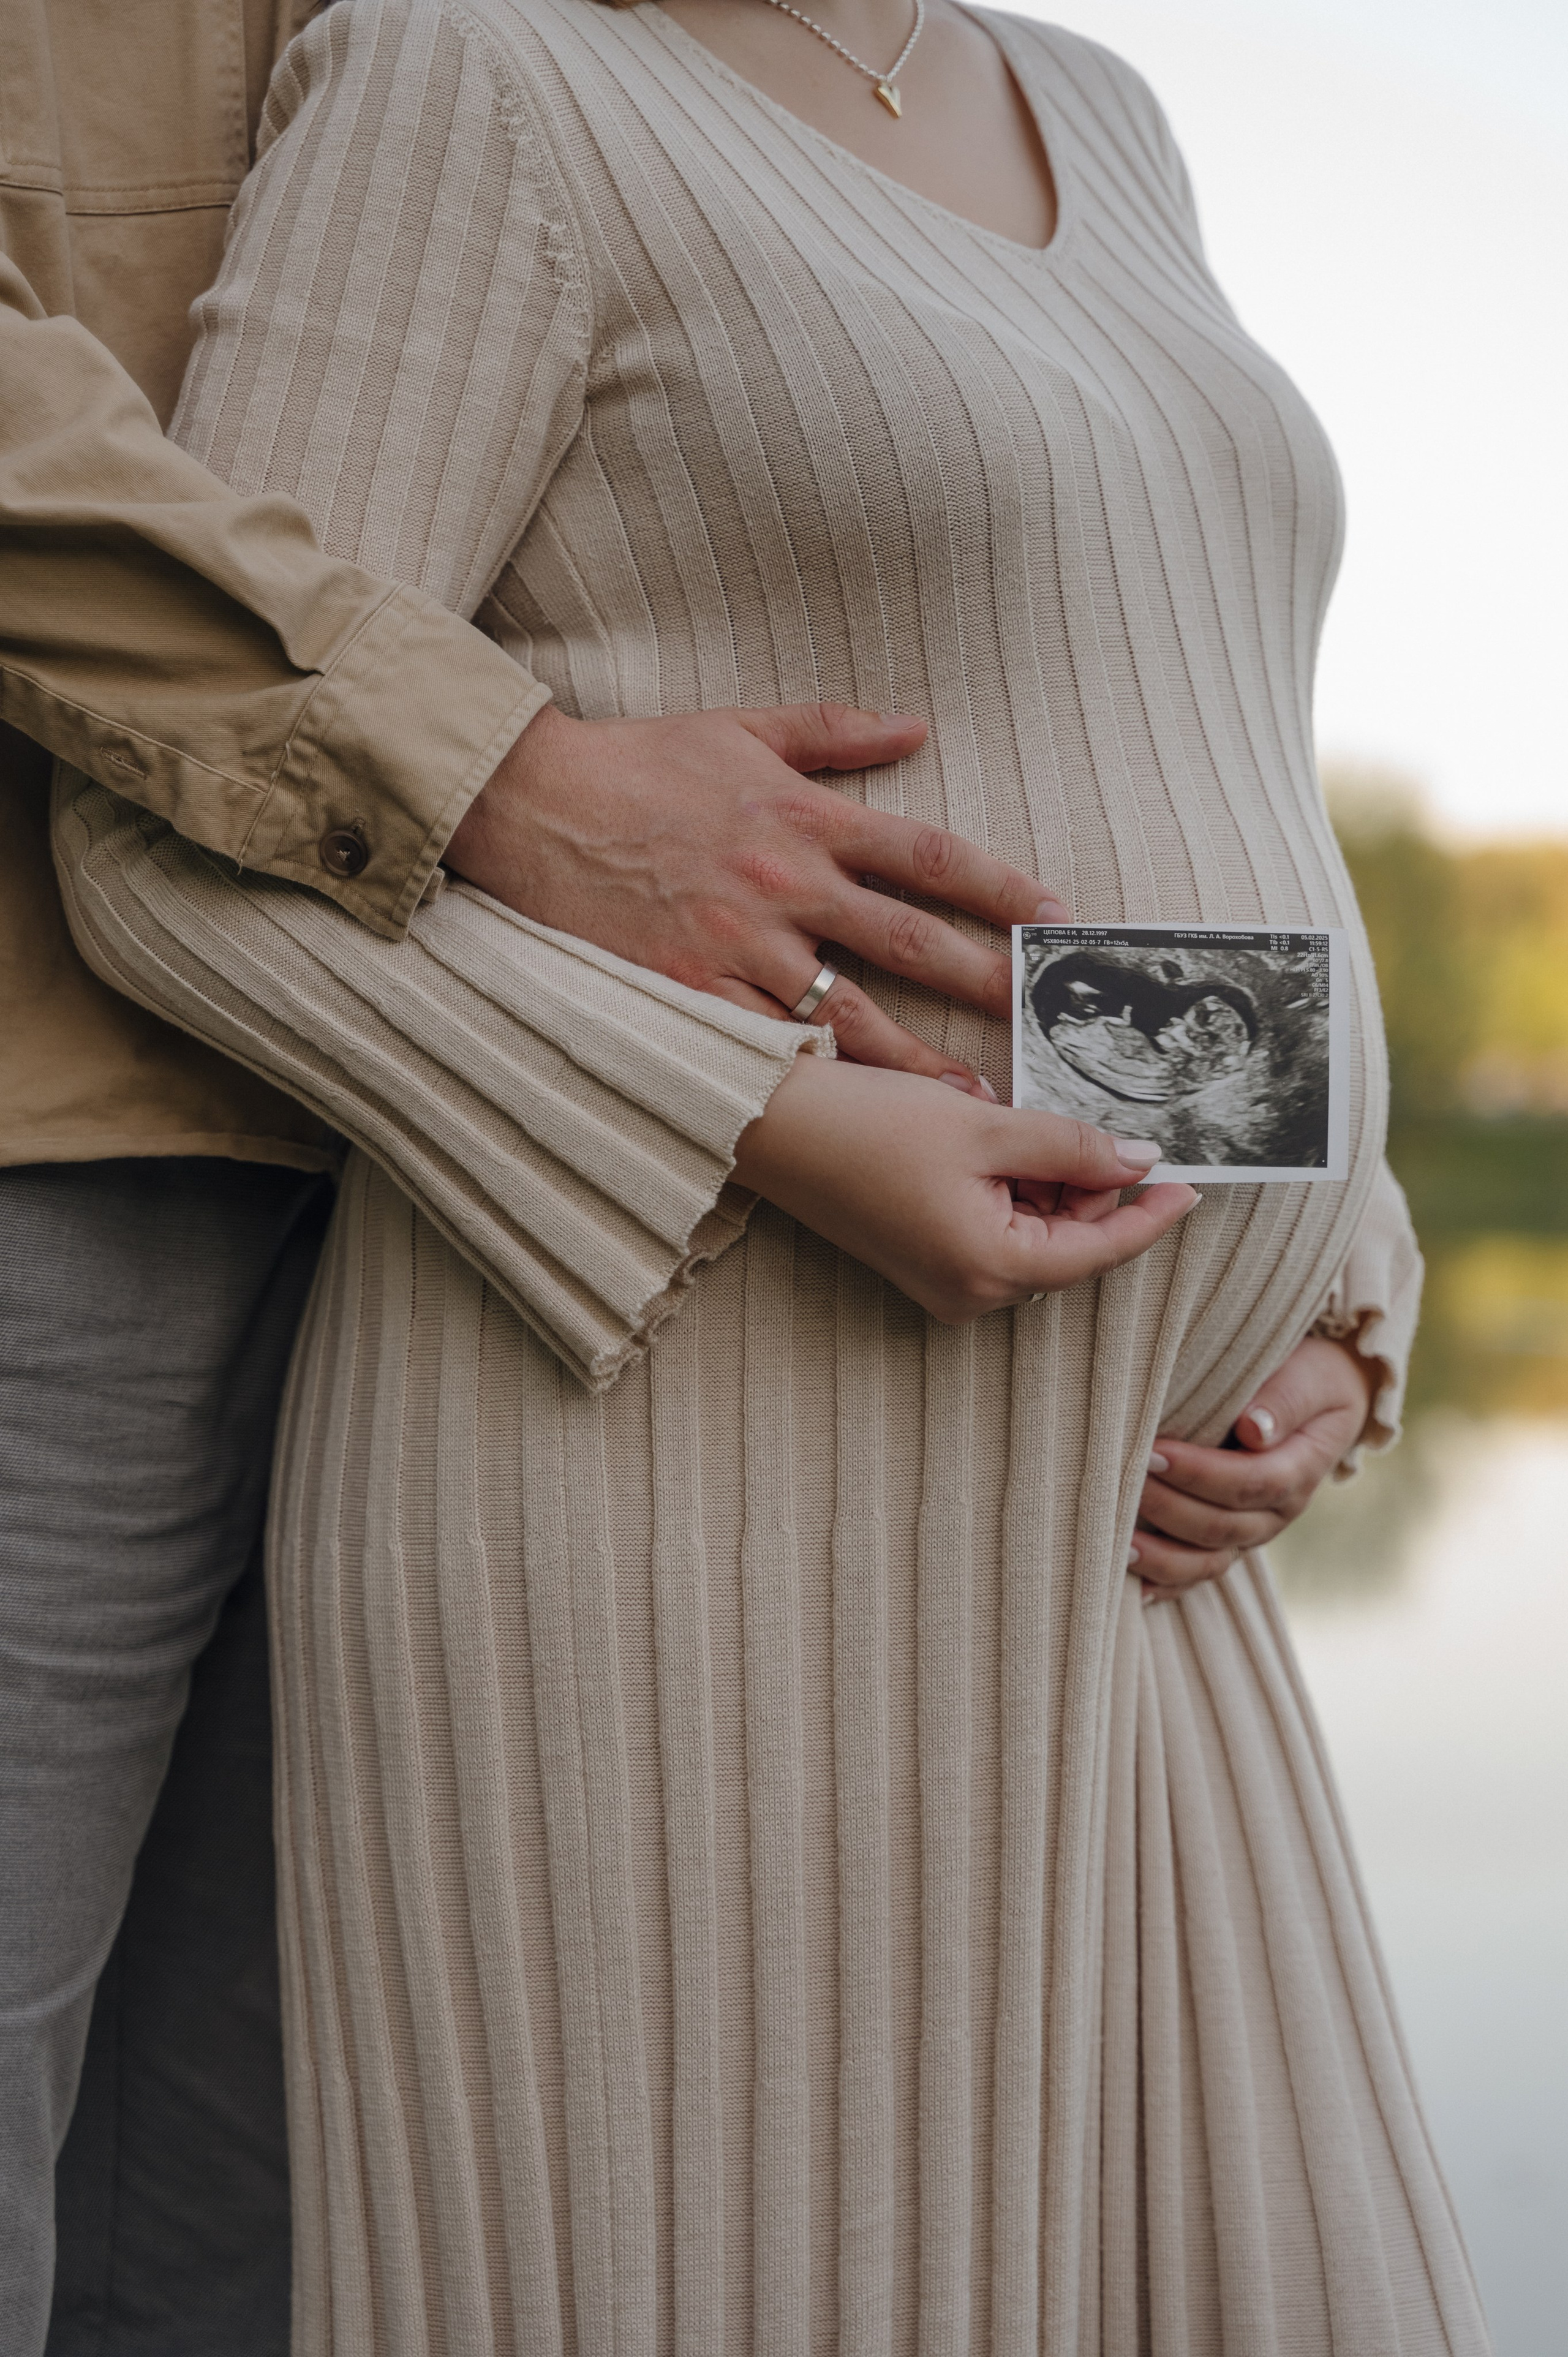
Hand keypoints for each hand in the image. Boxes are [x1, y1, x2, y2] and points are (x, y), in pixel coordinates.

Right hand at [445, 700, 1066, 1086]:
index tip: (1052, 916)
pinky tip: (864, 1114)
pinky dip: (821, 1077)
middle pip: (909, 938)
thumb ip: (833, 729)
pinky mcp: (691, 989)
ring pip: (849, 1012)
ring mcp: (739, 943)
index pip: (928, 855)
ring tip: (973, 1098)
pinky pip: (768, 1043)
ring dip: (916, 1059)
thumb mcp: (739, 726)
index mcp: (806, 815)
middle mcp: (785, 881)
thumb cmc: (635, 763)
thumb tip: (917, 726)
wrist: (530, 803)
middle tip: (1044, 1017)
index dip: (999, 888)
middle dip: (985, 979)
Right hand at [732, 1056, 1197, 1320]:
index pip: (1099, 1250)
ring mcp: (945, 1283)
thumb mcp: (984, 1126)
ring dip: (1042, 1179)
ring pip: (1033, 1233)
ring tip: (1004, 1120)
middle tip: (1078, 1116)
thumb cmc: (868, 1126)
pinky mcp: (925, 1262)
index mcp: (990, 1270)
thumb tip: (1139, 1159)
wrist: (772, 1130)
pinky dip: (1009, 1187)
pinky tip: (985, 1138)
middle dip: (1084, 1183)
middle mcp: (970, 1294)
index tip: (1192, 1180)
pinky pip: (996, 1231)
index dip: (1151, 1214)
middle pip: (1067, 1243)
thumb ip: (1071, 1146)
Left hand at [1132, 1334, 1375, 1601]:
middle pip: (1225, 1525)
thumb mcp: (1308, 1378)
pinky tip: (1137, 1590)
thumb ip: (1283, 1401)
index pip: (1252, 1482)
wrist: (1318, 1399)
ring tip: (1121, 1542)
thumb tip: (1253, 1429)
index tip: (1155, 1453)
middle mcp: (1278, 1511)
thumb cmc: (1308, 1380)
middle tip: (1127, 1480)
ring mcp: (1254, 1532)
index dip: (1201, 1473)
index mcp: (1300, 1469)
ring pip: (1211, 1560)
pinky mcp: (1231, 1541)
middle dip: (1170, 1507)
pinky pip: (1202, 1573)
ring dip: (1164, 1556)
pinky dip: (1170, 1583)